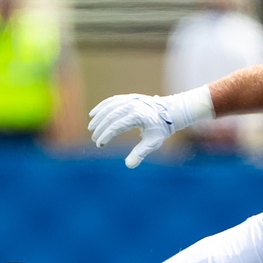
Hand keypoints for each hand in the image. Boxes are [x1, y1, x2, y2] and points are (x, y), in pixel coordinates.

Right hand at [88, 87, 214, 168]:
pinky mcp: (128, 97)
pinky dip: (101, 107)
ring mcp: (130, 100)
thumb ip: (140, 153)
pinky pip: (111, 101)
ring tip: (91, 128)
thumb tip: (129, 165)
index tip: (100, 144)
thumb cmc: (161, 129)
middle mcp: (132, 105)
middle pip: (110, 116)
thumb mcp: (153, 142)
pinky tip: (93, 114)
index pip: (116, 126)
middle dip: (100, 128)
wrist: (170, 112)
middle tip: (94, 139)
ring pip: (109, 107)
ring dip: (98, 117)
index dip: (106, 136)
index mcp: (137, 116)